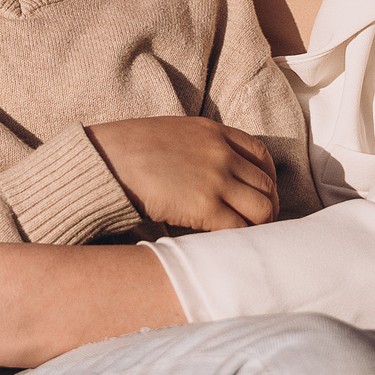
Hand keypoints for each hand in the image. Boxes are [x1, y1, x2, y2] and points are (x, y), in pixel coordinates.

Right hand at [88, 116, 277, 230]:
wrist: (107, 159)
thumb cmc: (128, 148)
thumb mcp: (172, 133)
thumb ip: (199, 147)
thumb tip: (210, 172)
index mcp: (213, 132)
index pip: (260, 155)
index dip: (267, 177)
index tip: (262, 192)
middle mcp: (221, 154)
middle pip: (265, 185)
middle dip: (267, 206)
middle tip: (258, 222)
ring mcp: (216, 179)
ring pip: (261, 208)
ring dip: (258, 225)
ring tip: (246, 236)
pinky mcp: (205, 207)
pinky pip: (240, 227)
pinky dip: (240, 238)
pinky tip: (229, 243)